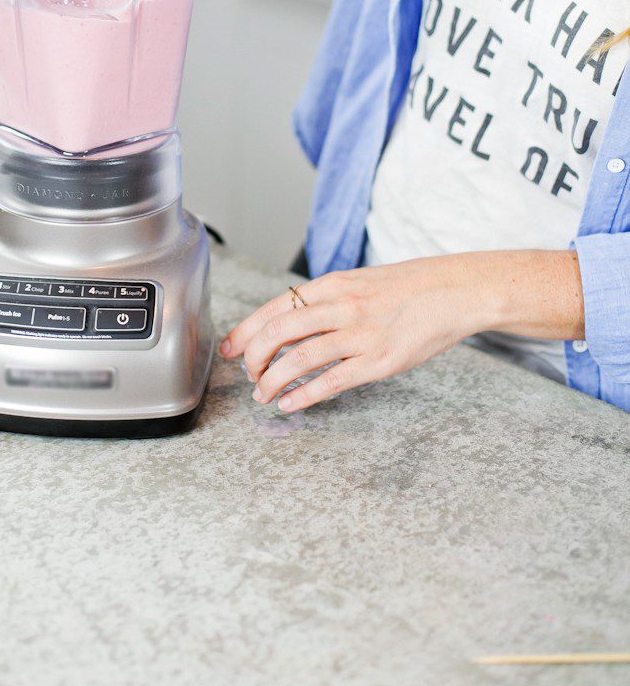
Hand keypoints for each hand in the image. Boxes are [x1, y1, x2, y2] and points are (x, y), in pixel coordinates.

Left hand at [221, 250, 583, 412]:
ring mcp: (360, 335)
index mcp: (333, 285)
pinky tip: (289, 403)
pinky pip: (331, 381)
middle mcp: (341, 307)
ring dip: (272, 381)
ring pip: (299, 359)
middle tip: (246, 375)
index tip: (229, 347)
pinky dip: (303, 395)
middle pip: (278, 333)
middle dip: (253, 358)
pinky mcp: (379, 361)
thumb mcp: (361, 281)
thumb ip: (328, 299)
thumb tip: (295, 320)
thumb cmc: (410, 288)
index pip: (275, 308)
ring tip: (262, 394)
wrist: (456, 291)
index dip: (246, 330)